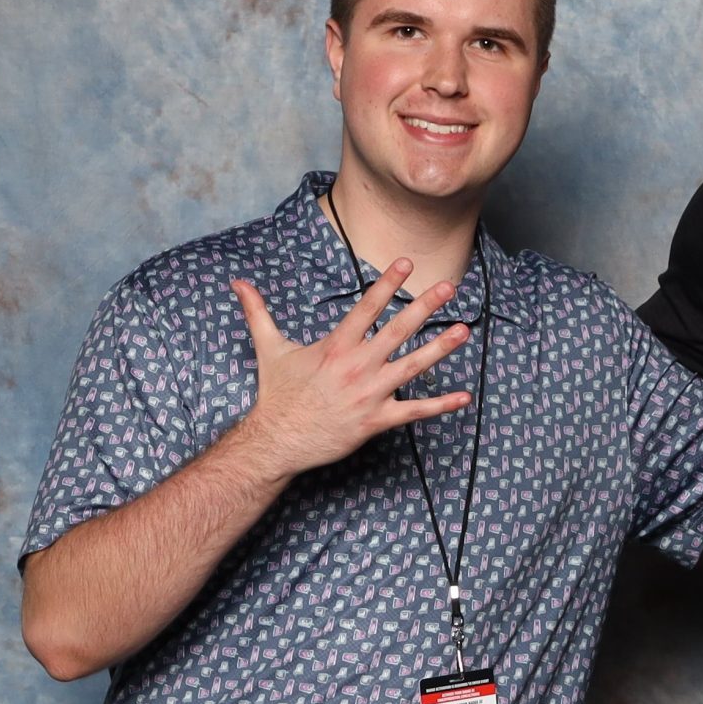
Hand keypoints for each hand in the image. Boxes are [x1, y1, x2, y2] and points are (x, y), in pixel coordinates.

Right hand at [230, 265, 470, 478]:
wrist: (277, 440)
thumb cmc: (276, 394)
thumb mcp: (268, 348)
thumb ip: (258, 312)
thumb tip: (237, 282)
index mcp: (335, 346)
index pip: (367, 307)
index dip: (388, 284)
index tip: (407, 263)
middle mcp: (356, 366)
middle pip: (397, 330)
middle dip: (425, 307)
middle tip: (449, 287)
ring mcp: (369, 393)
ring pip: (412, 366)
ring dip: (440, 348)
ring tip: (464, 330)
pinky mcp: (377, 420)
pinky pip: (414, 412)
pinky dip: (440, 405)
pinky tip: (464, 397)